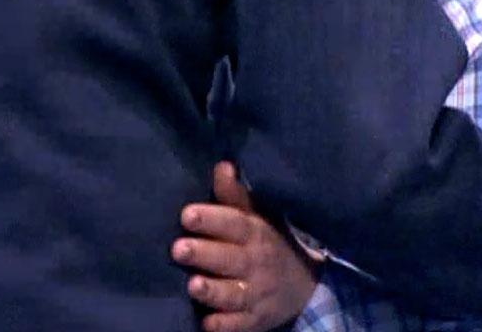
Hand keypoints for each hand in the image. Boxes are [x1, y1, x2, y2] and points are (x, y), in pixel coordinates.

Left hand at [174, 162, 320, 331]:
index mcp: (255, 233)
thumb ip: (236, 196)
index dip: (211, 219)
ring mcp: (256, 294)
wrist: (304, 286)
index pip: (233, 224)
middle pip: (229, 259)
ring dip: (213, 291)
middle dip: (204, 254)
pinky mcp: (254, 320)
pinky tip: (206, 323)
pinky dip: (224, 325)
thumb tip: (221, 165)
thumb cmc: (268, 242)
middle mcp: (255, 263)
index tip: (186, 215)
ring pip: (233, 293)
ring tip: (193, 286)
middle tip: (177, 249)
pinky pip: (239, 325)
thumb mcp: (258, 217)